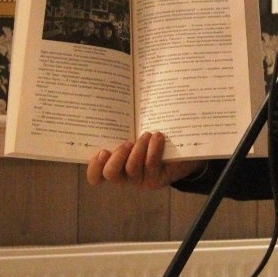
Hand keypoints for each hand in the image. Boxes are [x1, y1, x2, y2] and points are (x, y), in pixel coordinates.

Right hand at [86, 132, 204, 189]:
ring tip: (146, 134)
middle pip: (110, 174)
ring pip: (132, 169)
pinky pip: (151, 165)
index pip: (96, 175)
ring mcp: (141, 179)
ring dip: (138, 150)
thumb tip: (119, 97)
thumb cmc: (153, 137)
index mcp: (114, 164)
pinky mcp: (156, 179)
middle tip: (127, 143)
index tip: (102, 151)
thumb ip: (124, 124)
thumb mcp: (136, 130)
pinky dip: (153, 149)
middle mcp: (124, 175)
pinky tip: (158, 137)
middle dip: (116, 158)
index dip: (94, 167)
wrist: (183, 150)